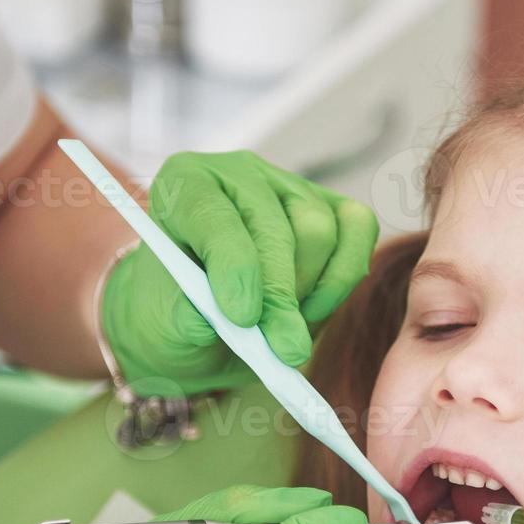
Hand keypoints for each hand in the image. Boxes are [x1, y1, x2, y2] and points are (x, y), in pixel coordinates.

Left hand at [101, 151, 380, 393]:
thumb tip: (204, 322)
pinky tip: (312, 309)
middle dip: (280, 294)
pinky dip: (341, 278)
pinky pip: (358, 229)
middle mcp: (239, 175)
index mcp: (183, 185)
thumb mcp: (165, 324)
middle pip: (276, 227)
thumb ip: (181, 319)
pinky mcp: (333, 206)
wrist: (210, 320)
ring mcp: (290, 186)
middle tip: (283, 348)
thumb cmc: (181, 313)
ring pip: (319, 232)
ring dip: (307, 291)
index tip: (242, 317)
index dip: (233, 265)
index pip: (213, 216)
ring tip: (282, 327)